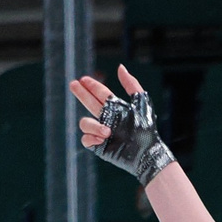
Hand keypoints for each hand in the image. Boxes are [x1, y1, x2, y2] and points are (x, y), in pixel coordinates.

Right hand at [71, 64, 172, 185]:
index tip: (83, 79)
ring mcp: (102, 132)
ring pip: (85, 123)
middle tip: (73, 84)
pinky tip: (102, 138)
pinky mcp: (100, 146)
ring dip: (92, 125)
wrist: (147, 153)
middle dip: (81, 94)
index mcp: (116, 108)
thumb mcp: (142, 104)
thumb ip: (132, 84)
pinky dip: (91, 137)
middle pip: (89, 103)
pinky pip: (86, 139)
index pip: (101, 93)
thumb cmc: (147, 130)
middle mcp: (107, 119)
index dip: (92, 85)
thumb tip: (120, 67)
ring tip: (107, 131)